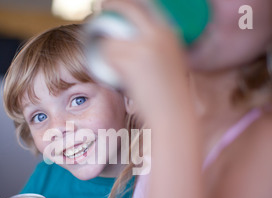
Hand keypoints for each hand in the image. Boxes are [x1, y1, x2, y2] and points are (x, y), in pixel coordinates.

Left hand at [99, 0, 188, 121]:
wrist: (172, 112)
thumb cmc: (169, 94)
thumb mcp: (169, 61)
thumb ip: (154, 46)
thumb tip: (130, 38)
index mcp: (168, 32)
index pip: (143, 6)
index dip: (124, 4)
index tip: (112, 5)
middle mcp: (157, 35)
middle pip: (126, 8)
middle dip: (110, 6)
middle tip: (99, 9)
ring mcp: (143, 48)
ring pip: (111, 39)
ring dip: (106, 49)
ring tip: (113, 62)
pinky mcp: (130, 63)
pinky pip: (108, 56)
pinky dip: (106, 63)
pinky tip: (113, 73)